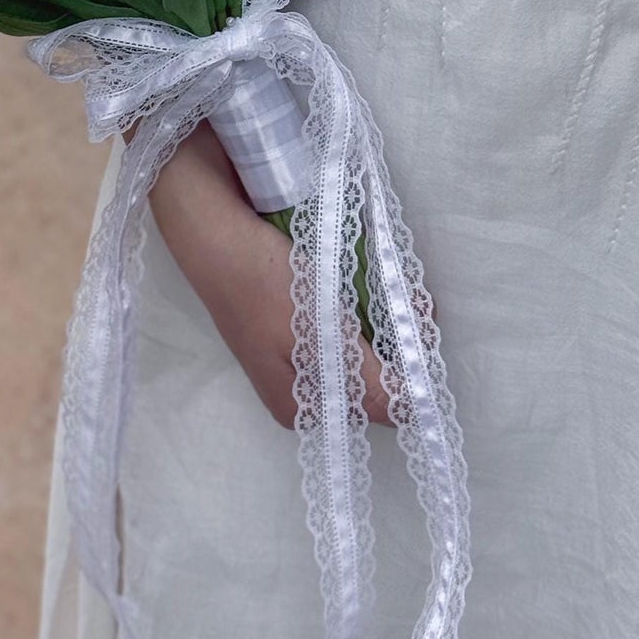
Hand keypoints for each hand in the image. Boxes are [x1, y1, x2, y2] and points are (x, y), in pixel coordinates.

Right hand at [144, 120, 391, 429]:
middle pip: (376, 372)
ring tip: (401, 286)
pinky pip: (349, 317)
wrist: (216, 227)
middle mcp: (302, 386)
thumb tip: (416, 411)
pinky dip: (369, 300)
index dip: (411, 368)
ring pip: (368, 342)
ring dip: (391, 316)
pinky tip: (376, 277)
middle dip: (402, 338)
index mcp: (301, 407)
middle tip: (416, 300)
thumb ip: (372, 381)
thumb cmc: (263, 285)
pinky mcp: (301, 313)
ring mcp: (300, 347)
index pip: (380, 405)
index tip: (423, 326)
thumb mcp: (321, 338)